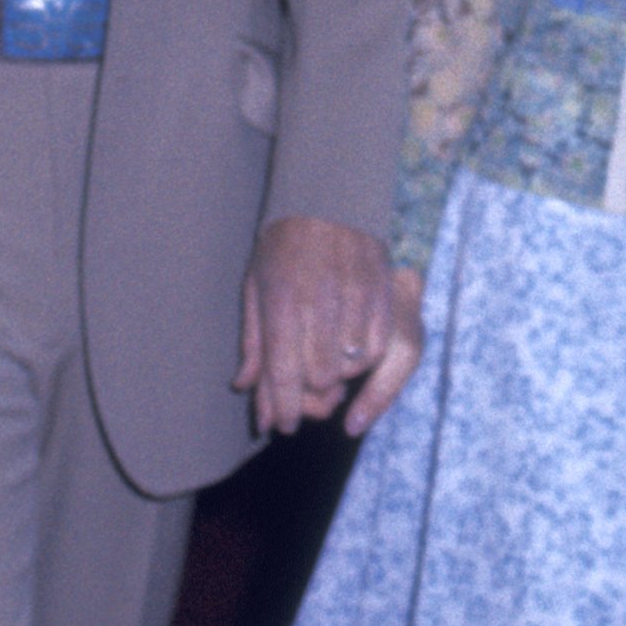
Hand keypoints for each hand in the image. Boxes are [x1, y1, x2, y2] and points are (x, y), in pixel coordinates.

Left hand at [235, 216, 412, 438]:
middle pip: (317, 376)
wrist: (328, 199)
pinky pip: (377, 348)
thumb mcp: (256, 287)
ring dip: (336, 377)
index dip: (281, 407)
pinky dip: (363, 360)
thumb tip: (244, 387)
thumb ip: (253, 341)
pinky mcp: (381, 294)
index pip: (282, 371)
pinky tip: (349, 351)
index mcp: (281, 301)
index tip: (281, 426)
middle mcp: (319, 302)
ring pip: (350, 366)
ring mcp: (354, 297)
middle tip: (303, 393)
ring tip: (325, 367)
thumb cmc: (283, 246)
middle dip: (308, 394)